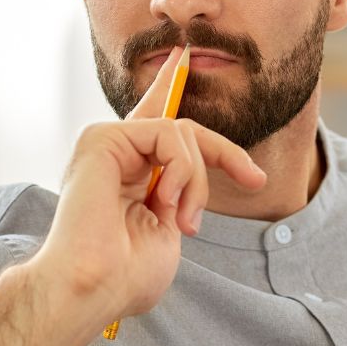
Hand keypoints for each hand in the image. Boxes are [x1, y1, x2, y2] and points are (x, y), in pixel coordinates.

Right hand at [28, 46, 265, 331]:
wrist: (92, 287)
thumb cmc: (125, 275)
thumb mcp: (169, 229)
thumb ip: (179, 194)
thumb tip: (190, 173)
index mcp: (128, 175)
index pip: (154, 123)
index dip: (167, 87)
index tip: (183, 57)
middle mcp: (115, 155)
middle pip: (184, 130)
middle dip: (226, 154)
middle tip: (254, 179)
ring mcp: (106, 144)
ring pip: (182, 133)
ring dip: (197, 179)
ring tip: (183, 218)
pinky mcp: (101, 137)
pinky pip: (168, 132)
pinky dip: (182, 168)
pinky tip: (165, 199)